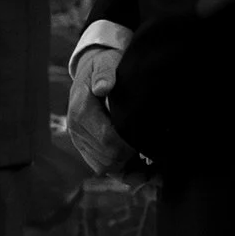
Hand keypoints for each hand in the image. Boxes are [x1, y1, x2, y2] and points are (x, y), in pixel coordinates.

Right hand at [67, 46, 141, 177]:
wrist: (91, 72)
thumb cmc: (103, 67)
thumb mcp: (105, 63)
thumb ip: (105, 73)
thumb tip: (102, 87)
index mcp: (81, 110)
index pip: (107, 140)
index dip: (130, 146)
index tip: (150, 142)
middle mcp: (76, 129)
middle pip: (107, 159)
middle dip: (132, 161)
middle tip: (157, 156)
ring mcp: (80, 141)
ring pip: (105, 167)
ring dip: (129, 170)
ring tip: (154, 167)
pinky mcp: (86, 148)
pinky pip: (104, 168)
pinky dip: (124, 172)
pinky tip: (144, 171)